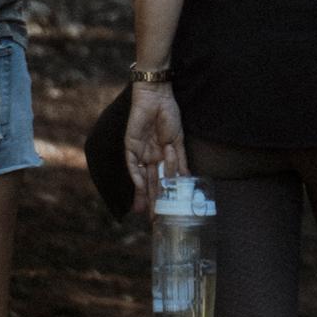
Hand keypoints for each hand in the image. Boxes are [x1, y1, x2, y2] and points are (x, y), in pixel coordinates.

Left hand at [124, 81, 185, 213]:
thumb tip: (186, 181)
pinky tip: (141, 186)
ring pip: (141, 177)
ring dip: (143, 194)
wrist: (158, 96)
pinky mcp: (130, 144)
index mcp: (160, 156)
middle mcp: (149, 157)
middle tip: (155, 220)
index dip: (163, 196)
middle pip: (151, 183)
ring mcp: (140, 151)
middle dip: (153, 201)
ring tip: (145, 211)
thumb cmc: (169, 115)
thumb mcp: (178, 141)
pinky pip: (132, 163)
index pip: (161, 181)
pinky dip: (136, 175)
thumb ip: (180, 161)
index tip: (166, 213)